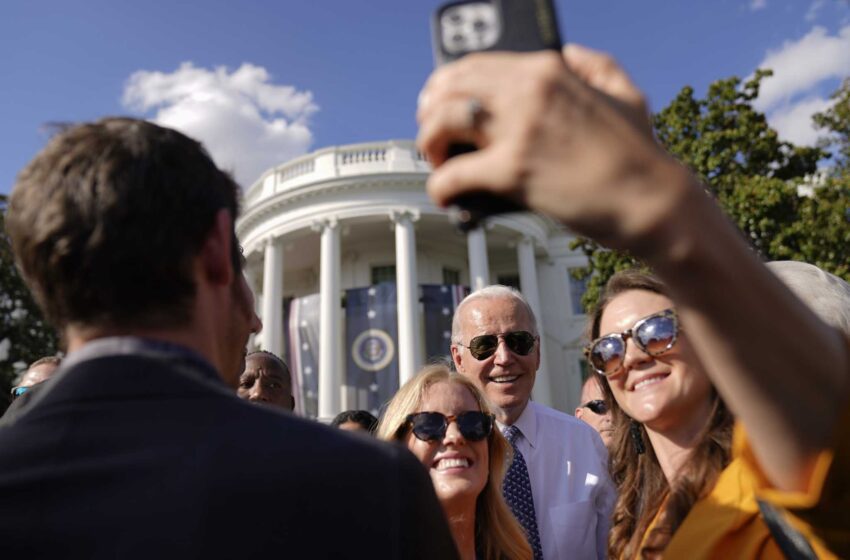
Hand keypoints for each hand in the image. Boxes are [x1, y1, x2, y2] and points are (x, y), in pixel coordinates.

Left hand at [417, 44, 690, 251]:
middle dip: (430, 115)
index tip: (438, 106)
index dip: (445, 87)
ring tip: (439, 165)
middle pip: (448, 90)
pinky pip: (452, 176)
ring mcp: (518, 130)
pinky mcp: (512, 172)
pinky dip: (440, 189)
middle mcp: (528, 91)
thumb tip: (569, 52)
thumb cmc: (639, 155)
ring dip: (429, 146)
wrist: (652, 201)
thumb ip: (592, 64)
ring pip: (441, 124)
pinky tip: (447, 198)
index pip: (473, 65)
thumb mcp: (624, 92)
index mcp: (547, 70)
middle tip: (434, 140)